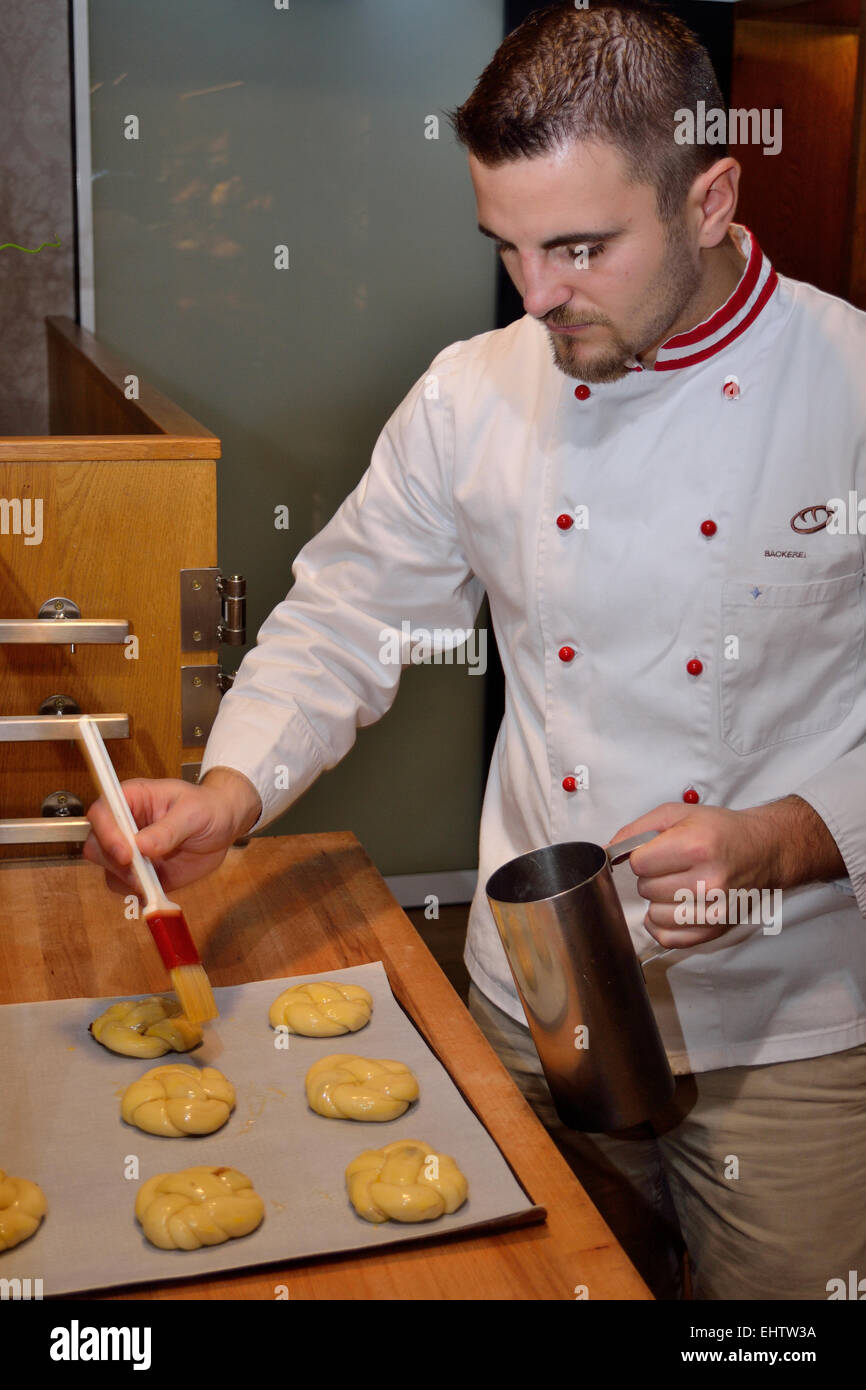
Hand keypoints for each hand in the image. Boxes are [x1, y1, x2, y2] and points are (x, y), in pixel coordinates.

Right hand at [83, 767, 261, 894]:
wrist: (223, 826)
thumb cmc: (207, 808)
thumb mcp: (193, 812)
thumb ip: (169, 829)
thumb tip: (142, 846)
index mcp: (132, 799)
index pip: (102, 813)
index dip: (106, 833)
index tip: (126, 853)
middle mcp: (124, 825)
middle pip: (96, 844)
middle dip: (114, 862)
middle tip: (142, 872)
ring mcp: (129, 850)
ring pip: (108, 868)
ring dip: (126, 879)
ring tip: (154, 880)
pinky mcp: (139, 872)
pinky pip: (125, 886)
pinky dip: (136, 893)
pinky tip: (155, 890)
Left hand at [606, 796, 843, 949]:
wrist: (763, 850)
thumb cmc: (719, 830)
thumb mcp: (677, 814)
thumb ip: (636, 831)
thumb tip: (606, 852)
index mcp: (696, 847)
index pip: (639, 863)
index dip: (642, 856)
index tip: (655, 852)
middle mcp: (707, 881)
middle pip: (646, 888)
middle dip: (652, 876)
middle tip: (673, 866)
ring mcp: (713, 910)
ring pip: (654, 914)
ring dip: (658, 900)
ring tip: (678, 885)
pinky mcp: (715, 929)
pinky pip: (668, 938)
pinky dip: (663, 924)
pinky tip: (674, 907)